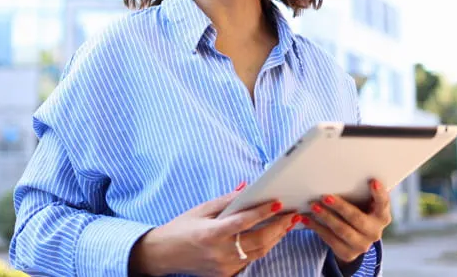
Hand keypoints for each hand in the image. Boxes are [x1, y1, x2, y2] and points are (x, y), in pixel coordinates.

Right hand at [129, 185, 301, 276]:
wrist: (164, 254)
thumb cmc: (181, 228)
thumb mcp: (200, 210)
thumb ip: (225, 200)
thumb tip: (246, 188)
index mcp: (211, 233)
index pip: (244, 221)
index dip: (263, 212)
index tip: (278, 204)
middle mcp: (220, 252)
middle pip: (258, 240)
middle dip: (278, 227)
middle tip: (292, 215)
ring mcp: (224, 266)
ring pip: (258, 252)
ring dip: (275, 238)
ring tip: (287, 225)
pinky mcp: (226, 274)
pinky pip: (250, 260)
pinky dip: (262, 248)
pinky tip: (270, 237)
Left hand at [304, 179, 390, 265]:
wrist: (354, 240)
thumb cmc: (357, 211)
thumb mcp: (361, 203)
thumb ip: (358, 191)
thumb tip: (340, 167)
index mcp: (382, 215)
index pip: (383, 203)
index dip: (379, 193)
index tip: (372, 181)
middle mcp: (375, 232)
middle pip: (357, 219)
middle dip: (341, 207)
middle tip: (325, 196)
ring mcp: (362, 244)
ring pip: (342, 230)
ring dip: (326, 217)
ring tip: (313, 206)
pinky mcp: (348, 253)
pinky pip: (330, 240)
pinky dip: (316, 227)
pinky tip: (305, 218)